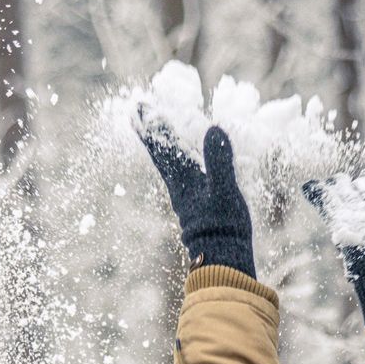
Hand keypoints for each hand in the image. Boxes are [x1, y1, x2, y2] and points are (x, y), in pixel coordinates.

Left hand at [133, 111, 255, 277]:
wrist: (223, 257)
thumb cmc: (223, 225)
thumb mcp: (225, 190)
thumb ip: (219, 160)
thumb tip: (213, 129)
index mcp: (184, 178)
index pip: (164, 146)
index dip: (153, 125)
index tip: (139, 106)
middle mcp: (179, 185)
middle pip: (160, 153)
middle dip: (151, 131)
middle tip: (140, 111)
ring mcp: (185, 195)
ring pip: (168, 163)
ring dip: (162, 144)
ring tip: (156, 128)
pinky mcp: (194, 203)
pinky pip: (181, 173)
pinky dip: (177, 158)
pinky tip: (182, 159)